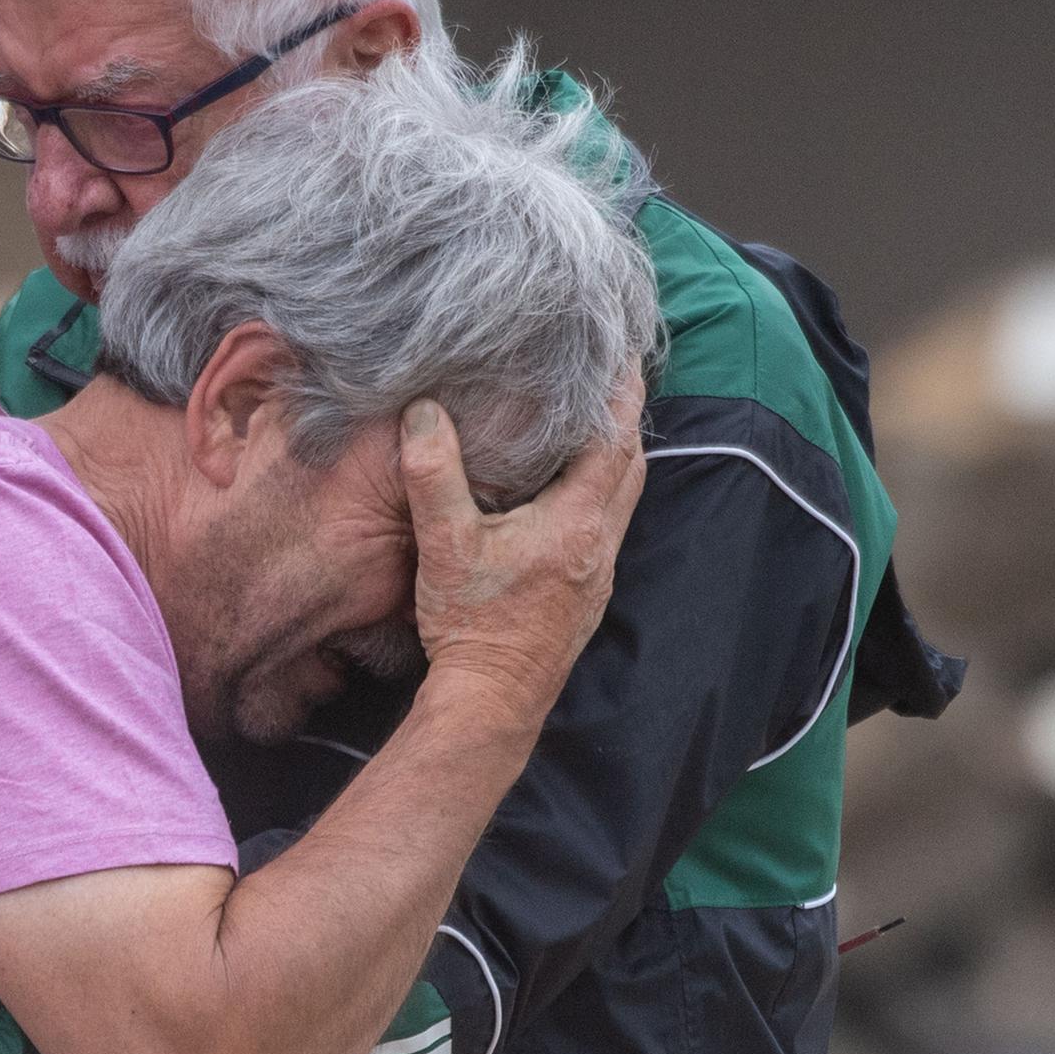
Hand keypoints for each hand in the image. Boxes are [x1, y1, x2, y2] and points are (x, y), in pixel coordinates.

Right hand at [401, 371, 646, 711]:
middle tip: (613, 376)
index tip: (625, 354)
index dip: (622, 393)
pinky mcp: (587, 593)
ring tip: (594, 421)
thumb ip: (434, 474)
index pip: (615, 441)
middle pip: (631, 465)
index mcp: (575, 522)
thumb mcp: (444, 543)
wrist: (492, 699)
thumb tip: (423, 412)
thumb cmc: (472, 624)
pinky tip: (572, 490)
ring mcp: (598, 572)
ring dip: (616, 457)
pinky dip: (601, 493)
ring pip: (623, 498)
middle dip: (625, 418)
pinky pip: (607, 527)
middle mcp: (599, 544)